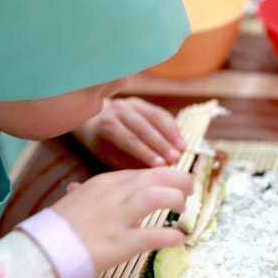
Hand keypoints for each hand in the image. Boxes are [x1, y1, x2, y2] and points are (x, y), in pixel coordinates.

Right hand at [52, 168, 192, 273]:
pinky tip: (179, 239)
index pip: (146, 172)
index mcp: (106, 182)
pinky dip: (172, 236)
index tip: (175, 185)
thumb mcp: (74, 200)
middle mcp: (115, 194)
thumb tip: (76, 188)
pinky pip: (155, 235)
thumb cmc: (58, 227)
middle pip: (159, 177)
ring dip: (177, 201)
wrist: (43, 250)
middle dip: (180, 182)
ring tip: (183, 211)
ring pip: (159, 196)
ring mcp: (119, 217)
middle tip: (188, 194)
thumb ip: (85, 192)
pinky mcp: (122, 243)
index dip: (166, 177)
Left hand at [72, 97, 186, 168]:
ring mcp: (132, 104)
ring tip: (182, 149)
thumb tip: (150, 173)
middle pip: (143, 127)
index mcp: (107, 124)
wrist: (95, 122)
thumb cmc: (103, 145)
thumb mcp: (109, 156)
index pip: (129, 139)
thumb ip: (128, 162)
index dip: (146, 152)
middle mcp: (118, 109)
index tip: (160, 166)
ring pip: (155, 117)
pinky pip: (160, 114)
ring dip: (171, 134)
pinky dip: (172, 127)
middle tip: (175, 159)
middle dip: (161, 144)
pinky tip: (181, 140)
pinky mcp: (143, 103)